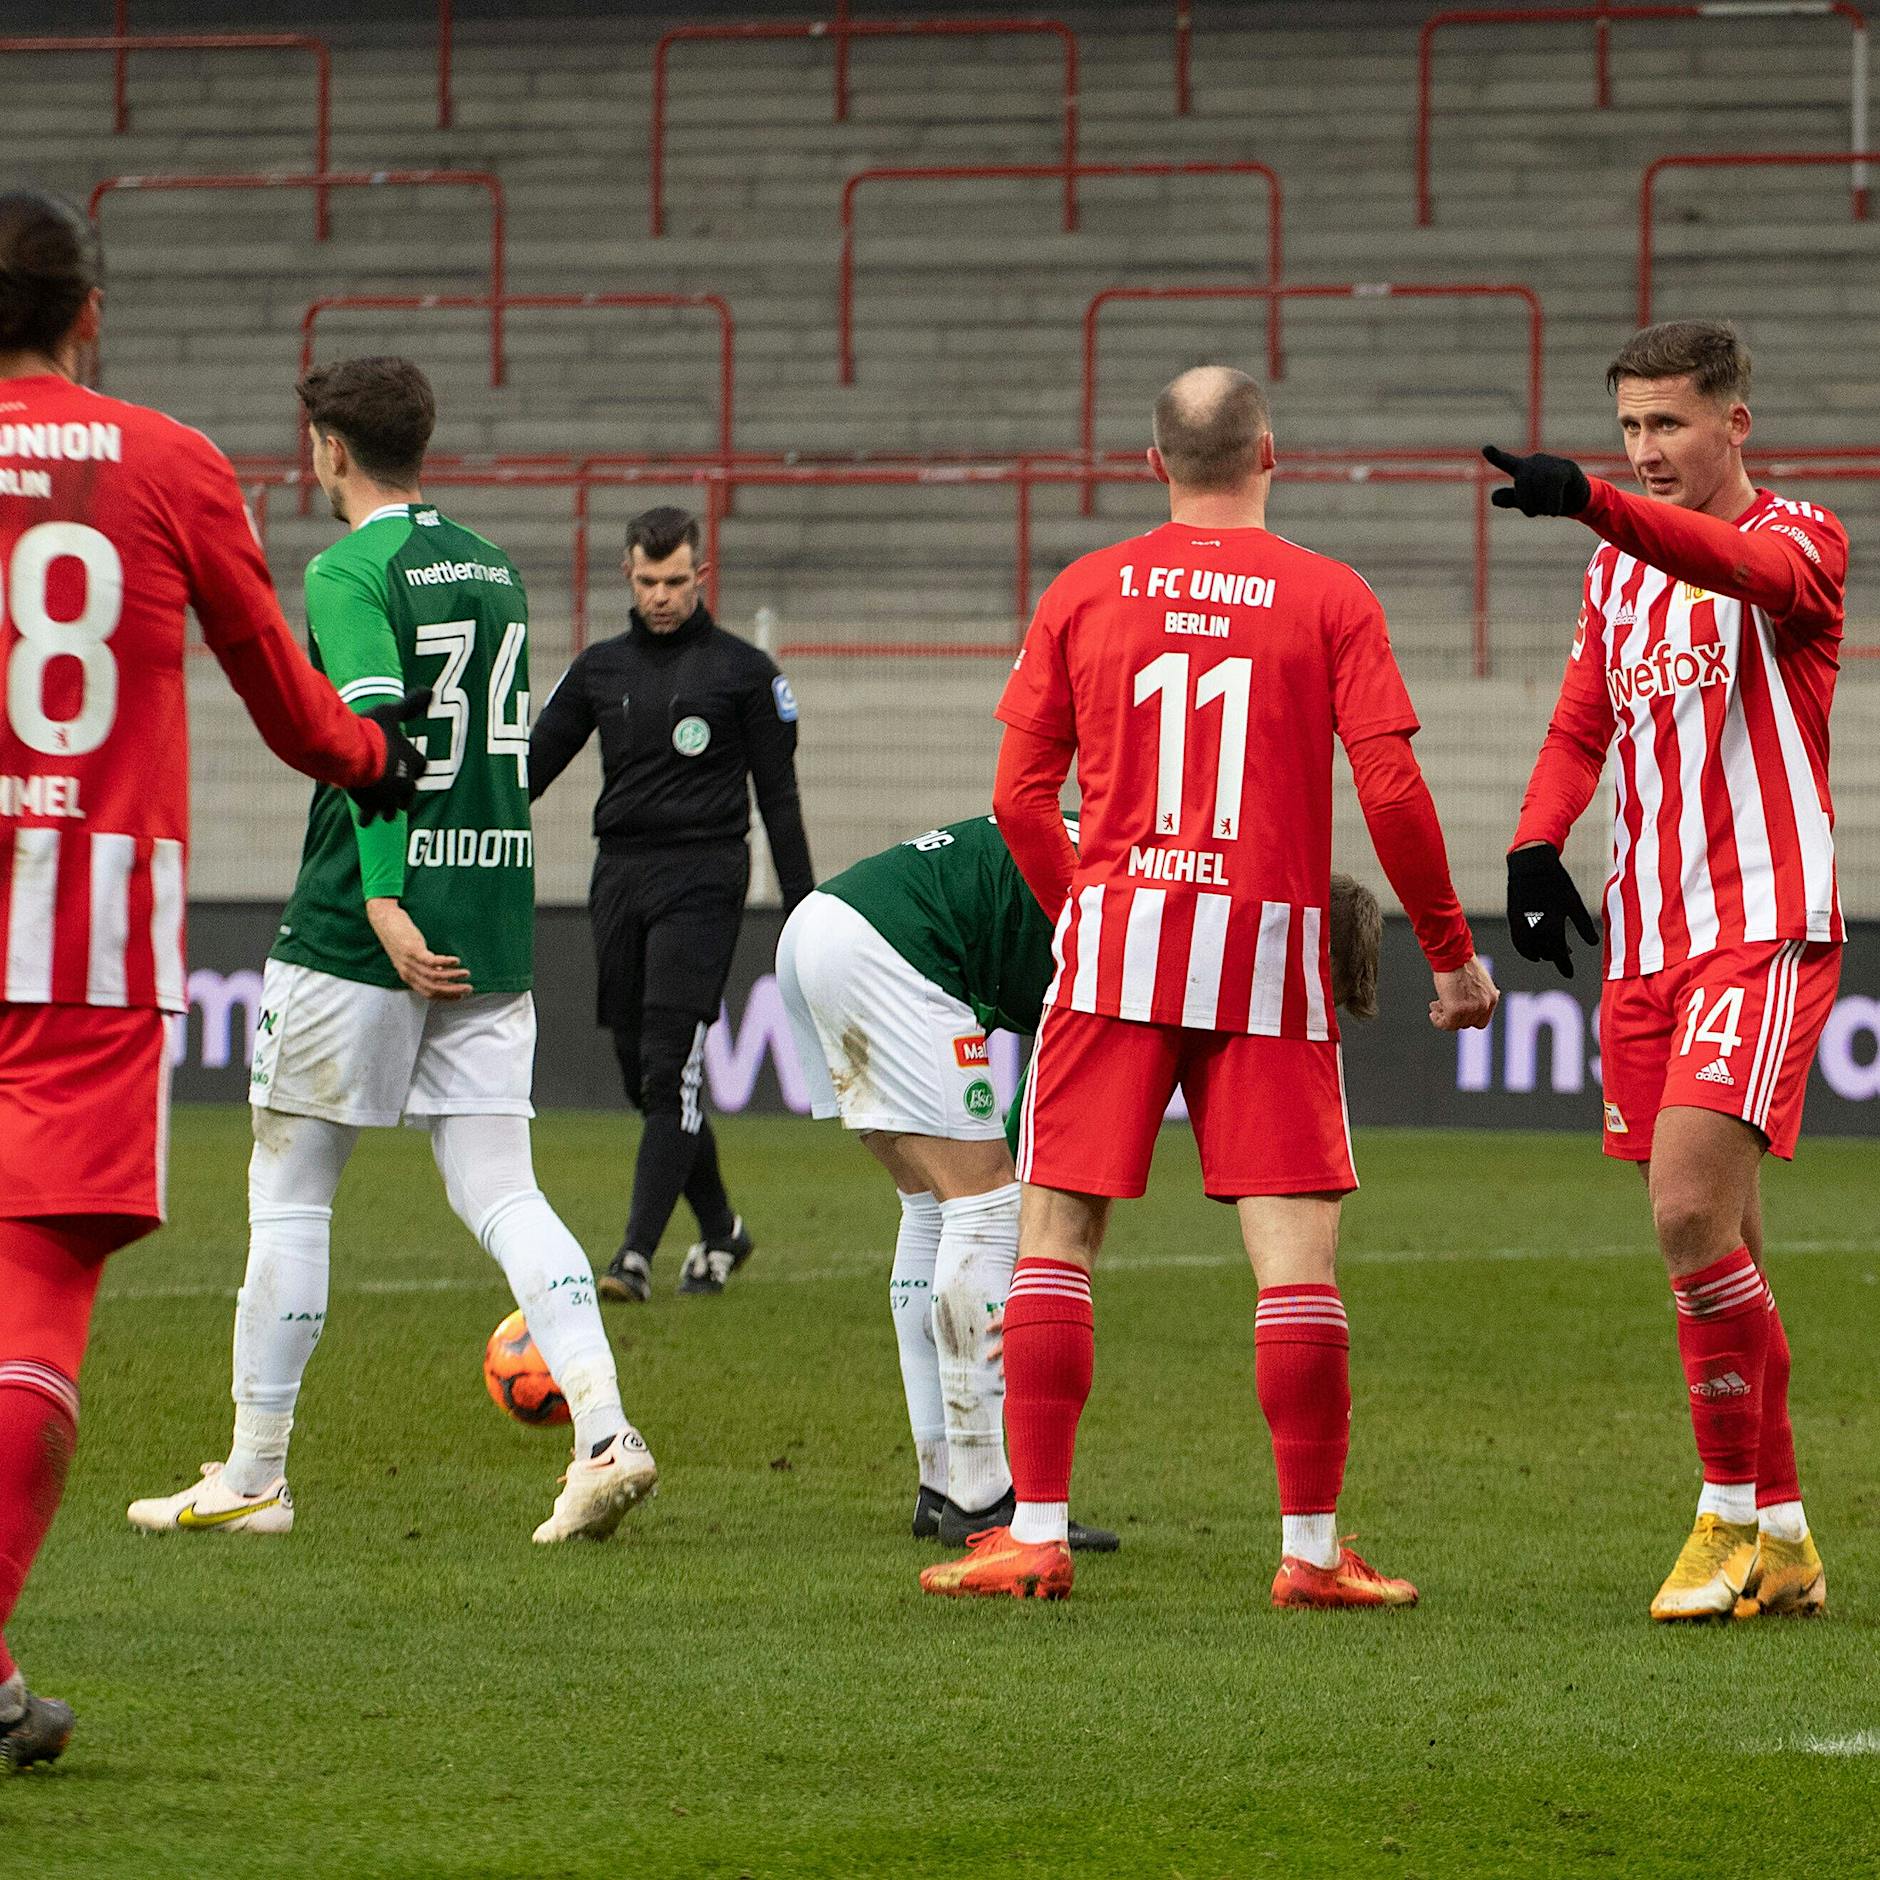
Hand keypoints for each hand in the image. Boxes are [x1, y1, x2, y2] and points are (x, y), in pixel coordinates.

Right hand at [348, 688, 432, 824]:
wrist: (354, 753)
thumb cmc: (373, 730)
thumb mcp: (392, 712)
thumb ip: (410, 705)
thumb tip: (430, 690)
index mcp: (413, 762)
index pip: (421, 767)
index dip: (415, 768)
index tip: (412, 771)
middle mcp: (406, 782)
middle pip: (409, 794)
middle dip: (403, 796)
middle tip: (399, 801)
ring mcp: (389, 797)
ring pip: (392, 809)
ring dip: (388, 810)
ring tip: (384, 814)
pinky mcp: (371, 805)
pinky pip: (371, 815)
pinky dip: (368, 817)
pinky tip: (365, 821)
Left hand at [365, 897, 470, 999]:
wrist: (383, 922)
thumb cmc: (398, 937)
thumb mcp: (410, 957)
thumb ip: (424, 967)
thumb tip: (442, 974)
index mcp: (408, 976)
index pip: (428, 993)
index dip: (445, 996)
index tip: (460, 996)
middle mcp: (408, 972)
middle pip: (433, 988)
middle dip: (453, 990)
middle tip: (468, 989)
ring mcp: (409, 962)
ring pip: (434, 976)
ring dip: (453, 976)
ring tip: (466, 974)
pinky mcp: (412, 949)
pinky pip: (431, 961)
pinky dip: (445, 963)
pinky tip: (456, 961)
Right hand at [1428, 956, 1497, 1031]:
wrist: (1454, 955)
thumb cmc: (1462, 962)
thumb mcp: (1477, 979)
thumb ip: (1477, 992)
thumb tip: (1469, 998)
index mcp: (1491, 998)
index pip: (1481, 1020)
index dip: (1468, 1018)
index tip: (1458, 1011)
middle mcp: (1484, 1006)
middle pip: (1467, 1023)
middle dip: (1454, 1016)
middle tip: (1441, 1005)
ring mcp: (1470, 1010)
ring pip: (1455, 1024)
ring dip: (1444, 1016)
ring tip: (1435, 1005)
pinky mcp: (1455, 1011)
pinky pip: (1445, 1024)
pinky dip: (1437, 1020)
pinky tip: (1432, 1013)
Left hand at [1482, 445, 1591, 518]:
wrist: (1577, 499)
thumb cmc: (1547, 499)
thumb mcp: (1527, 502)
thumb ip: (1510, 499)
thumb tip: (1494, 497)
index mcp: (1522, 470)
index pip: (1507, 462)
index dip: (1496, 456)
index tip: (1485, 449)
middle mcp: (1534, 462)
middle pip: (1521, 482)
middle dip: (1526, 503)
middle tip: (1534, 513)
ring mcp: (1550, 463)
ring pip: (1537, 484)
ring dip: (1541, 506)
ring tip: (1548, 511)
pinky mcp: (1565, 468)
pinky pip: (1553, 485)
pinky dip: (1552, 504)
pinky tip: (1554, 511)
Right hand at [1507, 842, 1600, 977]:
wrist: (1531, 867)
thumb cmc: (1557, 883)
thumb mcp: (1574, 903)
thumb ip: (1583, 925)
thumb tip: (1593, 943)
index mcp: (1553, 927)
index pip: (1559, 956)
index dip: (1565, 967)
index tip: (1570, 975)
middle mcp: (1535, 931)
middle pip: (1546, 954)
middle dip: (1556, 957)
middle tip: (1567, 955)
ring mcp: (1522, 926)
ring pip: (1531, 950)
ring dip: (1541, 954)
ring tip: (1550, 951)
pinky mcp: (1513, 921)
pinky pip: (1518, 943)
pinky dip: (1525, 950)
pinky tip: (1533, 949)